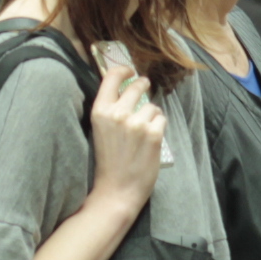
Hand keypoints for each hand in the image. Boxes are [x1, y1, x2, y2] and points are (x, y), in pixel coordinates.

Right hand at [85, 57, 166, 213]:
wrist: (117, 189)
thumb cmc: (108, 161)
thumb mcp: (101, 130)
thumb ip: (111, 110)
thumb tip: (127, 90)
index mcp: (99, 111)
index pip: (111, 77)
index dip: (123, 70)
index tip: (130, 70)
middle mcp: (117, 113)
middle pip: (137, 86)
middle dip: (143, 85)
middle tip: (144, 86)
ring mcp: (136, 123)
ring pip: (152, 106)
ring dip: (151, 115)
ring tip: (142, 133)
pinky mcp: (153, 133)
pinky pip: (161, 119)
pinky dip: (159, 127)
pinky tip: (150, 140)